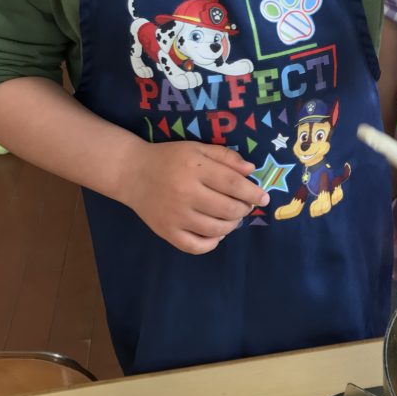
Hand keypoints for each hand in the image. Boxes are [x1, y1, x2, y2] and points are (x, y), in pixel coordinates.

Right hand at [119, 141, 268, 253]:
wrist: (132, 172)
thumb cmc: (169, 158)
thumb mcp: (197, 148)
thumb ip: (225, 157)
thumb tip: (251, 171)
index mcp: (195, 169)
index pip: (233, 184)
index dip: (253, 193)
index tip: (264, 198)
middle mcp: (185, 193)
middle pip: (227, 209)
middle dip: (244, 209)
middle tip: (245, 206)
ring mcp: (175, 216)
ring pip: (216, 230)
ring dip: (231, 225)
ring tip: (232, 218)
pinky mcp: (166, 232)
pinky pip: (195, 246)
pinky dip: (212, 244)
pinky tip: (216, 234)